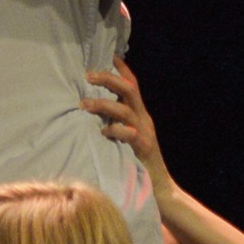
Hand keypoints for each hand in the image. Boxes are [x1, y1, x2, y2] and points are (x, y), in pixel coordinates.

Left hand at [82, 59, 168, 180]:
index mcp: (140, 114)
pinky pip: (130, 134)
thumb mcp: (125, 136)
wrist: (159, 189)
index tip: (108, 54)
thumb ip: (114, 121)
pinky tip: (103, 132)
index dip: (121, 69)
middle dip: (108, 79)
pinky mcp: (144, 149)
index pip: (132, 84)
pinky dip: (116, 130)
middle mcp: (144, 119)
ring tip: (84, 104)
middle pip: (129, 89)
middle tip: (87, 75)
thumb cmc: (136, 162)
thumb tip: (91, 108)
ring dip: (103, 104)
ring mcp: (145, 133)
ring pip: (126, 109)